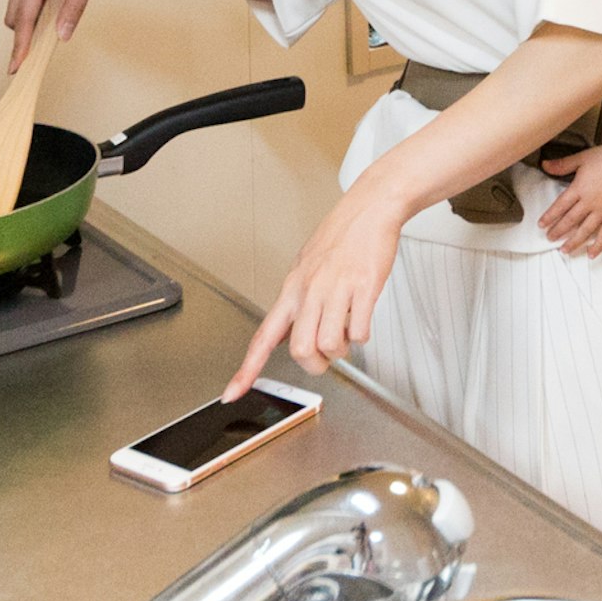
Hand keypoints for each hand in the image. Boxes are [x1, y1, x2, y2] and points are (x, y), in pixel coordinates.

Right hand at [5, 0, 123, 69]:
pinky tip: (48, 20)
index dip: (20, 45)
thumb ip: (74, 7)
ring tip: (42, 43)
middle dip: (20, 38)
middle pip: (14, 15)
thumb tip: (61, 36)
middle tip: (30, 62)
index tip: (15, 67)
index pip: (23, 17)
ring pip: (17, 6)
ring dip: (26, 24)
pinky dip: (32, 11)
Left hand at [230, 184, 408, 394]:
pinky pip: (360, 331)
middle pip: (300, 349)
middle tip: (326, 357)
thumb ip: (298, 300)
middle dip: (316, 364)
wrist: (369, 207)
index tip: (232, 393)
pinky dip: (362, 334)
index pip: (262, 336)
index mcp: (292, 289)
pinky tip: (362, 317)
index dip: (246, 369)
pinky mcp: (364, 287)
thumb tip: (293, 331)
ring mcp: (336, 288)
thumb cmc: (340, 237)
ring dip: (342, 349)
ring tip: (347, 330)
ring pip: (330, 345)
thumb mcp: (305, 266)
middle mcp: (310, 290)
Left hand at [535, 144, 601, 258]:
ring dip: (573, 242)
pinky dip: (598, 245)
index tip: (541, 225)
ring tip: (564, 250)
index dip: (550, 216)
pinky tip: (590, 254)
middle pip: (570, 220)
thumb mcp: (582, 158)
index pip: (560, 206)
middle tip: (549, 239)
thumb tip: (543, 164)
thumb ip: (563, 165)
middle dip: (558, 231)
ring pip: (585, 230)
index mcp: (579, 188)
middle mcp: (589, 202)